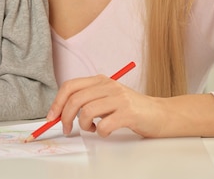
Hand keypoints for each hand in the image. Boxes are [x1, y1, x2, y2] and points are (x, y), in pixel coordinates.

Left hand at [48, 75, 163, 137]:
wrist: (161, 114)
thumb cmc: (131, 109)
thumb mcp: (107, 97)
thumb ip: (87, 100)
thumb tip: (61, 112)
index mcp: (100, 80)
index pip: (70, 86)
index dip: (57, 102)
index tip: (52, 117)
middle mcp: (108, 85)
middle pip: (75, 99)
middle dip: (65, 117)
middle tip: (67, 129)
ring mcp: (119, 98)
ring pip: (86, 112)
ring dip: (83, 126)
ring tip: (91, 129)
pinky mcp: (128, 113)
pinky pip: (103, 126)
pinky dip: (100, 133)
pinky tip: (106, 131)